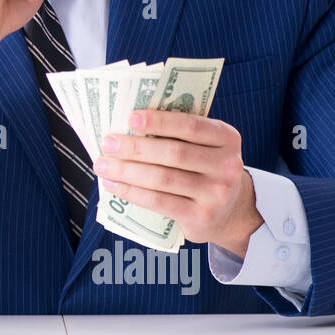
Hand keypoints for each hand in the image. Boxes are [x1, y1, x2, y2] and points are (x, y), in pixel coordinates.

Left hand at [91, 109, 264, 257]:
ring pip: (162, 179)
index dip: (160, 121)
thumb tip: (127, 126)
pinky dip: (131, 192)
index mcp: (227, 138)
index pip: (192, 126)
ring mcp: (216, 194)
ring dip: (127, 171)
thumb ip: (179, 134)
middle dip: (136, 147)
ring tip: (103, 165)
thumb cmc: (205, 169)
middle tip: (108, 143)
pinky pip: (159, 202)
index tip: (131, 118)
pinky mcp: (200, 217)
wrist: (231, 212)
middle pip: (174, 153)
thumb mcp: (206, 147)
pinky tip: (113, 184)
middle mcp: (227, 165)